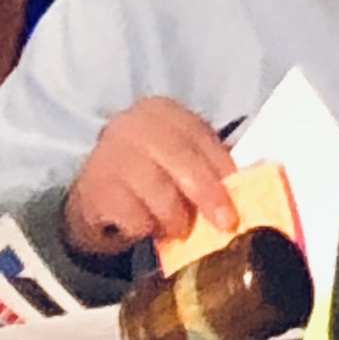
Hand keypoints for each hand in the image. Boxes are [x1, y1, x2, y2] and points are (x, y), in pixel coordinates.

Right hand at [62, 97, 235, 261]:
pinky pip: (134, 216)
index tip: (241, 190)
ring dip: (176, 218)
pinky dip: (146, 228)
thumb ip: (206, 163)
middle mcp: (132, 125)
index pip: (199, 135)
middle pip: (181, 159)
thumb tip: (246, 185)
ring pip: (159, 192)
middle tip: (225, 223)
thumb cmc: (147, 171)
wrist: (92, 193)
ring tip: (179, 228)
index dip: (223, 164)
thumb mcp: (176, 156)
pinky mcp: (94, 190)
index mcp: (161, 110)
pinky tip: (145, 227)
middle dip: (208, 193)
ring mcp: (109, 155)